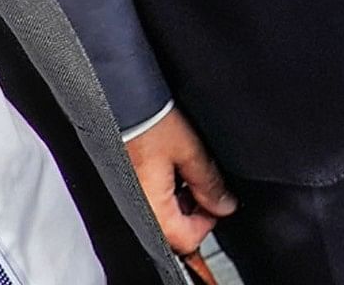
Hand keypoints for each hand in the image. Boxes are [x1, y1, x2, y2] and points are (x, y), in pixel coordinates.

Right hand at [125, 106, 235, 256]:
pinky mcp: (123, 185)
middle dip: (194, 212)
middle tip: (205, 185)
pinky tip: (172, 167)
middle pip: (172, 231)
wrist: (119, 103)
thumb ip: (209, 182)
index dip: (209, 222)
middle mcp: (134, 207)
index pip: (185, 239)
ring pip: (161, 217)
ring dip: (181, 201)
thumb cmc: (148, 122)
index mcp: (151, 206)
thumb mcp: (190, 150)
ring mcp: (127, 197)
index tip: (220, 203)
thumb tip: (224, 205)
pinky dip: (165, 190)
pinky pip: (149, 200)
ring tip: (188, 170)